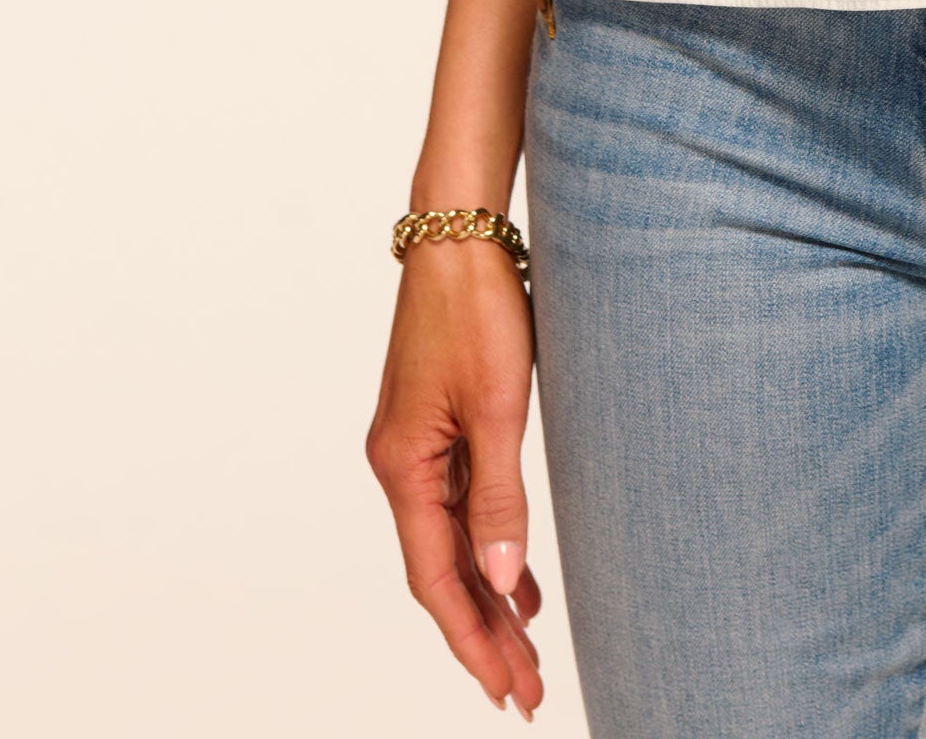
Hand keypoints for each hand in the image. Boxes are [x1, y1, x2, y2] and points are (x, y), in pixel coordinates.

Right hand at [366, 236, 544, 716]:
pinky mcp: (439, 422)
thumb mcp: (495, 404)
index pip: (435, 579)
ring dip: (487, 597)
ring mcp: (418, 444)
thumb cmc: (476, 306)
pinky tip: (515, 578)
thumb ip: (497, 496)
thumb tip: (495, 582)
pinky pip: (460, 506)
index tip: (504, 689)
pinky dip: (488, 546)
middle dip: (482, 636)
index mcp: (402, 466)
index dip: (470, 640)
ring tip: (524, 652)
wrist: (460, 233)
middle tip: (523, 693)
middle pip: (441, 572)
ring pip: (452, 542)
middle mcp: (401, 464)